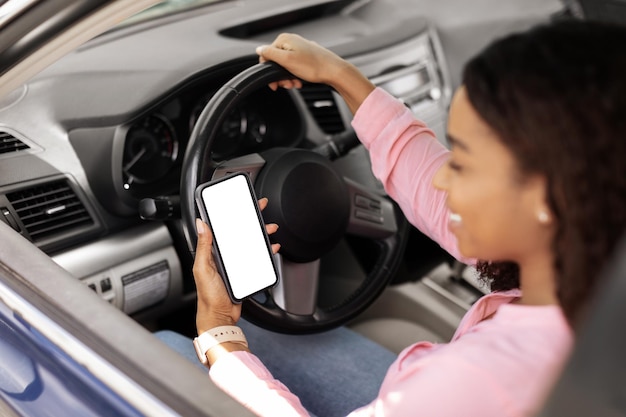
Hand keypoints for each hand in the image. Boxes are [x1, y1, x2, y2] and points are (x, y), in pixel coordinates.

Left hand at [193, 197, 279, 333]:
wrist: (221, 317)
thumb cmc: (208, 297)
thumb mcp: (203, 268)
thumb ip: (203, 246)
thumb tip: (200, 224)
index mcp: (211, 251)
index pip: (221, 226)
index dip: (231, 213)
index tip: (240, 202)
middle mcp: (223, 255)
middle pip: (239, 231)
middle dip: (251, 219)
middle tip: (260, 208)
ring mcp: (234, 262)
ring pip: (250, 242)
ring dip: (261, 233)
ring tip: (270, 228)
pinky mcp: (244, 270)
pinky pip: (256, 256)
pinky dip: (265, 250)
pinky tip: (271, 247)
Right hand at [256, 33, 375, 113]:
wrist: (334, 72)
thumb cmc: (313, 66)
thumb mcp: (287, 60)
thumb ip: (270, 54)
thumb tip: (258, 49)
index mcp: (284, 40)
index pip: (266, 55)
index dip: (268, 72)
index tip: (274, 84)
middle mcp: (292, 42)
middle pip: (276, 62)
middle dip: (280, 76)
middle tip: (287, 85)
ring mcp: (300, 49)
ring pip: (285, 66)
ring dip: (288, 78)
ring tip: (295, 84)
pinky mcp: (306, 56)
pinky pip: (295, 67)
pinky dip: (295, 76)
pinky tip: (300, 81)